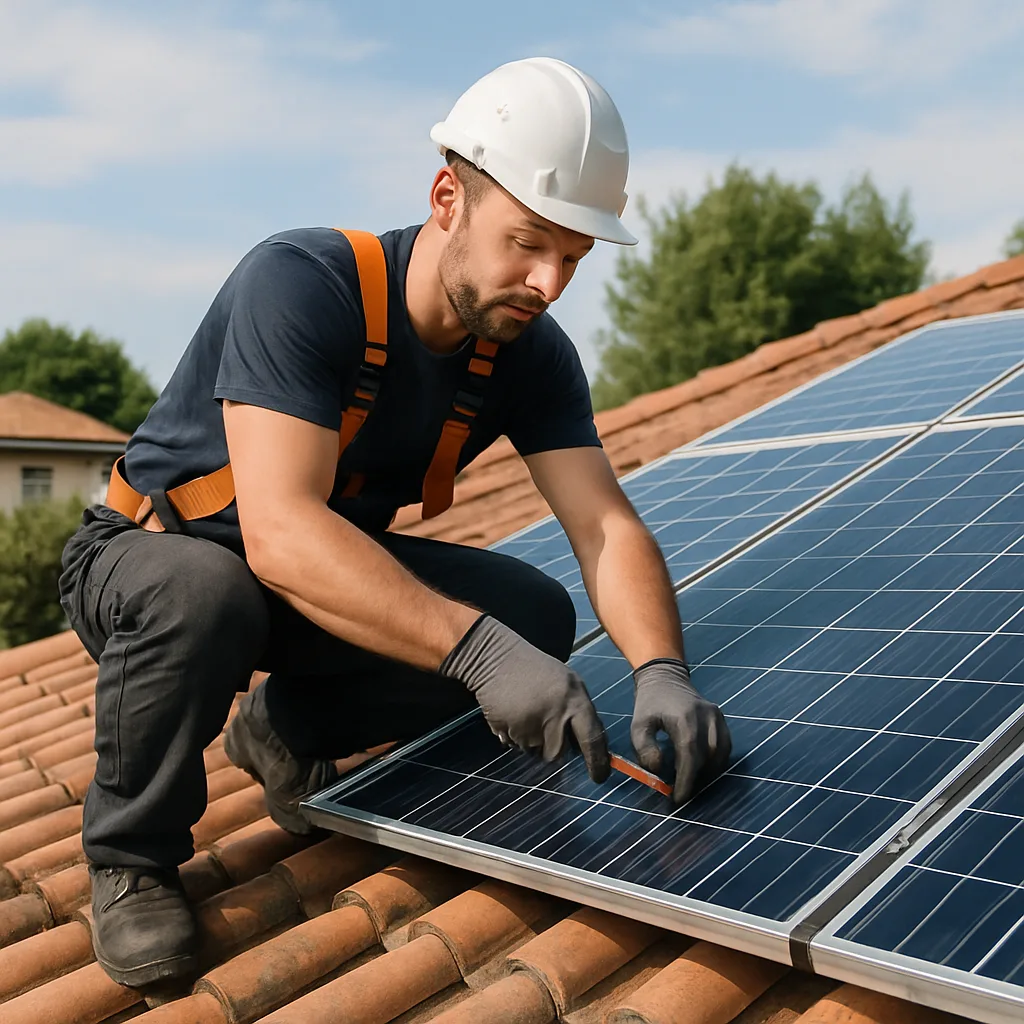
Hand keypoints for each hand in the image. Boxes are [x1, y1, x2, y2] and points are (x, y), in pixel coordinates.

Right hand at [440, 614, 609, 782]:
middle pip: (558, 752)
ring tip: (523, 711)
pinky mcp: (510, 726)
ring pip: (534, 750)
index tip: (599, 776)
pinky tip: (511, 711)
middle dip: (550, 746)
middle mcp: (557, 711)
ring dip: (529, 739)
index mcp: (575, 697)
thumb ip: (575, 710)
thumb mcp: (564, 682)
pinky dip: (512, 733)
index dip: (597, 761)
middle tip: (540, 723)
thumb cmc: (532, 669)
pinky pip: (514, 744)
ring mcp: (532, 721)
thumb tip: (584, 744)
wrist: (493, 656)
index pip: (593, 737)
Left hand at [631, 658, 730, 803]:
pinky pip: (724, 748)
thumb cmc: (649, 704)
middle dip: (696, 780)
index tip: (678, 798)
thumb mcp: (638, 725)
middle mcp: (706, 716)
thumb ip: (645, 749)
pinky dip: (715, 763)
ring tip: (689, 782)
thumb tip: (659, 771)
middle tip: (680, 793)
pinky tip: (700, 769)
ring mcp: (717, 717)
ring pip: (720, 755)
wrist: (665, 678)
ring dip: (707, 773)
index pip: (690, 755)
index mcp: (685, 717)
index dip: (686, 780)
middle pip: (708, 758)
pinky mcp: (721, 719)